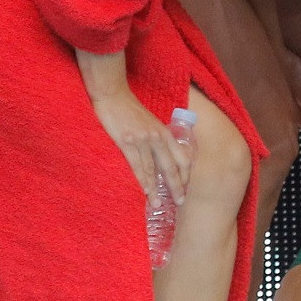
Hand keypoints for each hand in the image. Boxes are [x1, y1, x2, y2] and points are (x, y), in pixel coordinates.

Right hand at [90, 85, 190, 200]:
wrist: (113, 95)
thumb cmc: (130, 110)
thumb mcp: (151, 122)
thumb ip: (158, 138)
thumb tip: (161, 157)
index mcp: (165, 132)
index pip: (182, 158)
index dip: (186, 175)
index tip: (186, 188)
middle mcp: (157, 138)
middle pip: (172, 167)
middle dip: (177, 186)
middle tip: (180, 202)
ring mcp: (143, 140)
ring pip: (153, 170)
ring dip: (157, 190)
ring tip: (158, 204)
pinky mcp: (127, 142)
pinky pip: (137, 166)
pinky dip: (142, 181)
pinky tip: (146, 191)